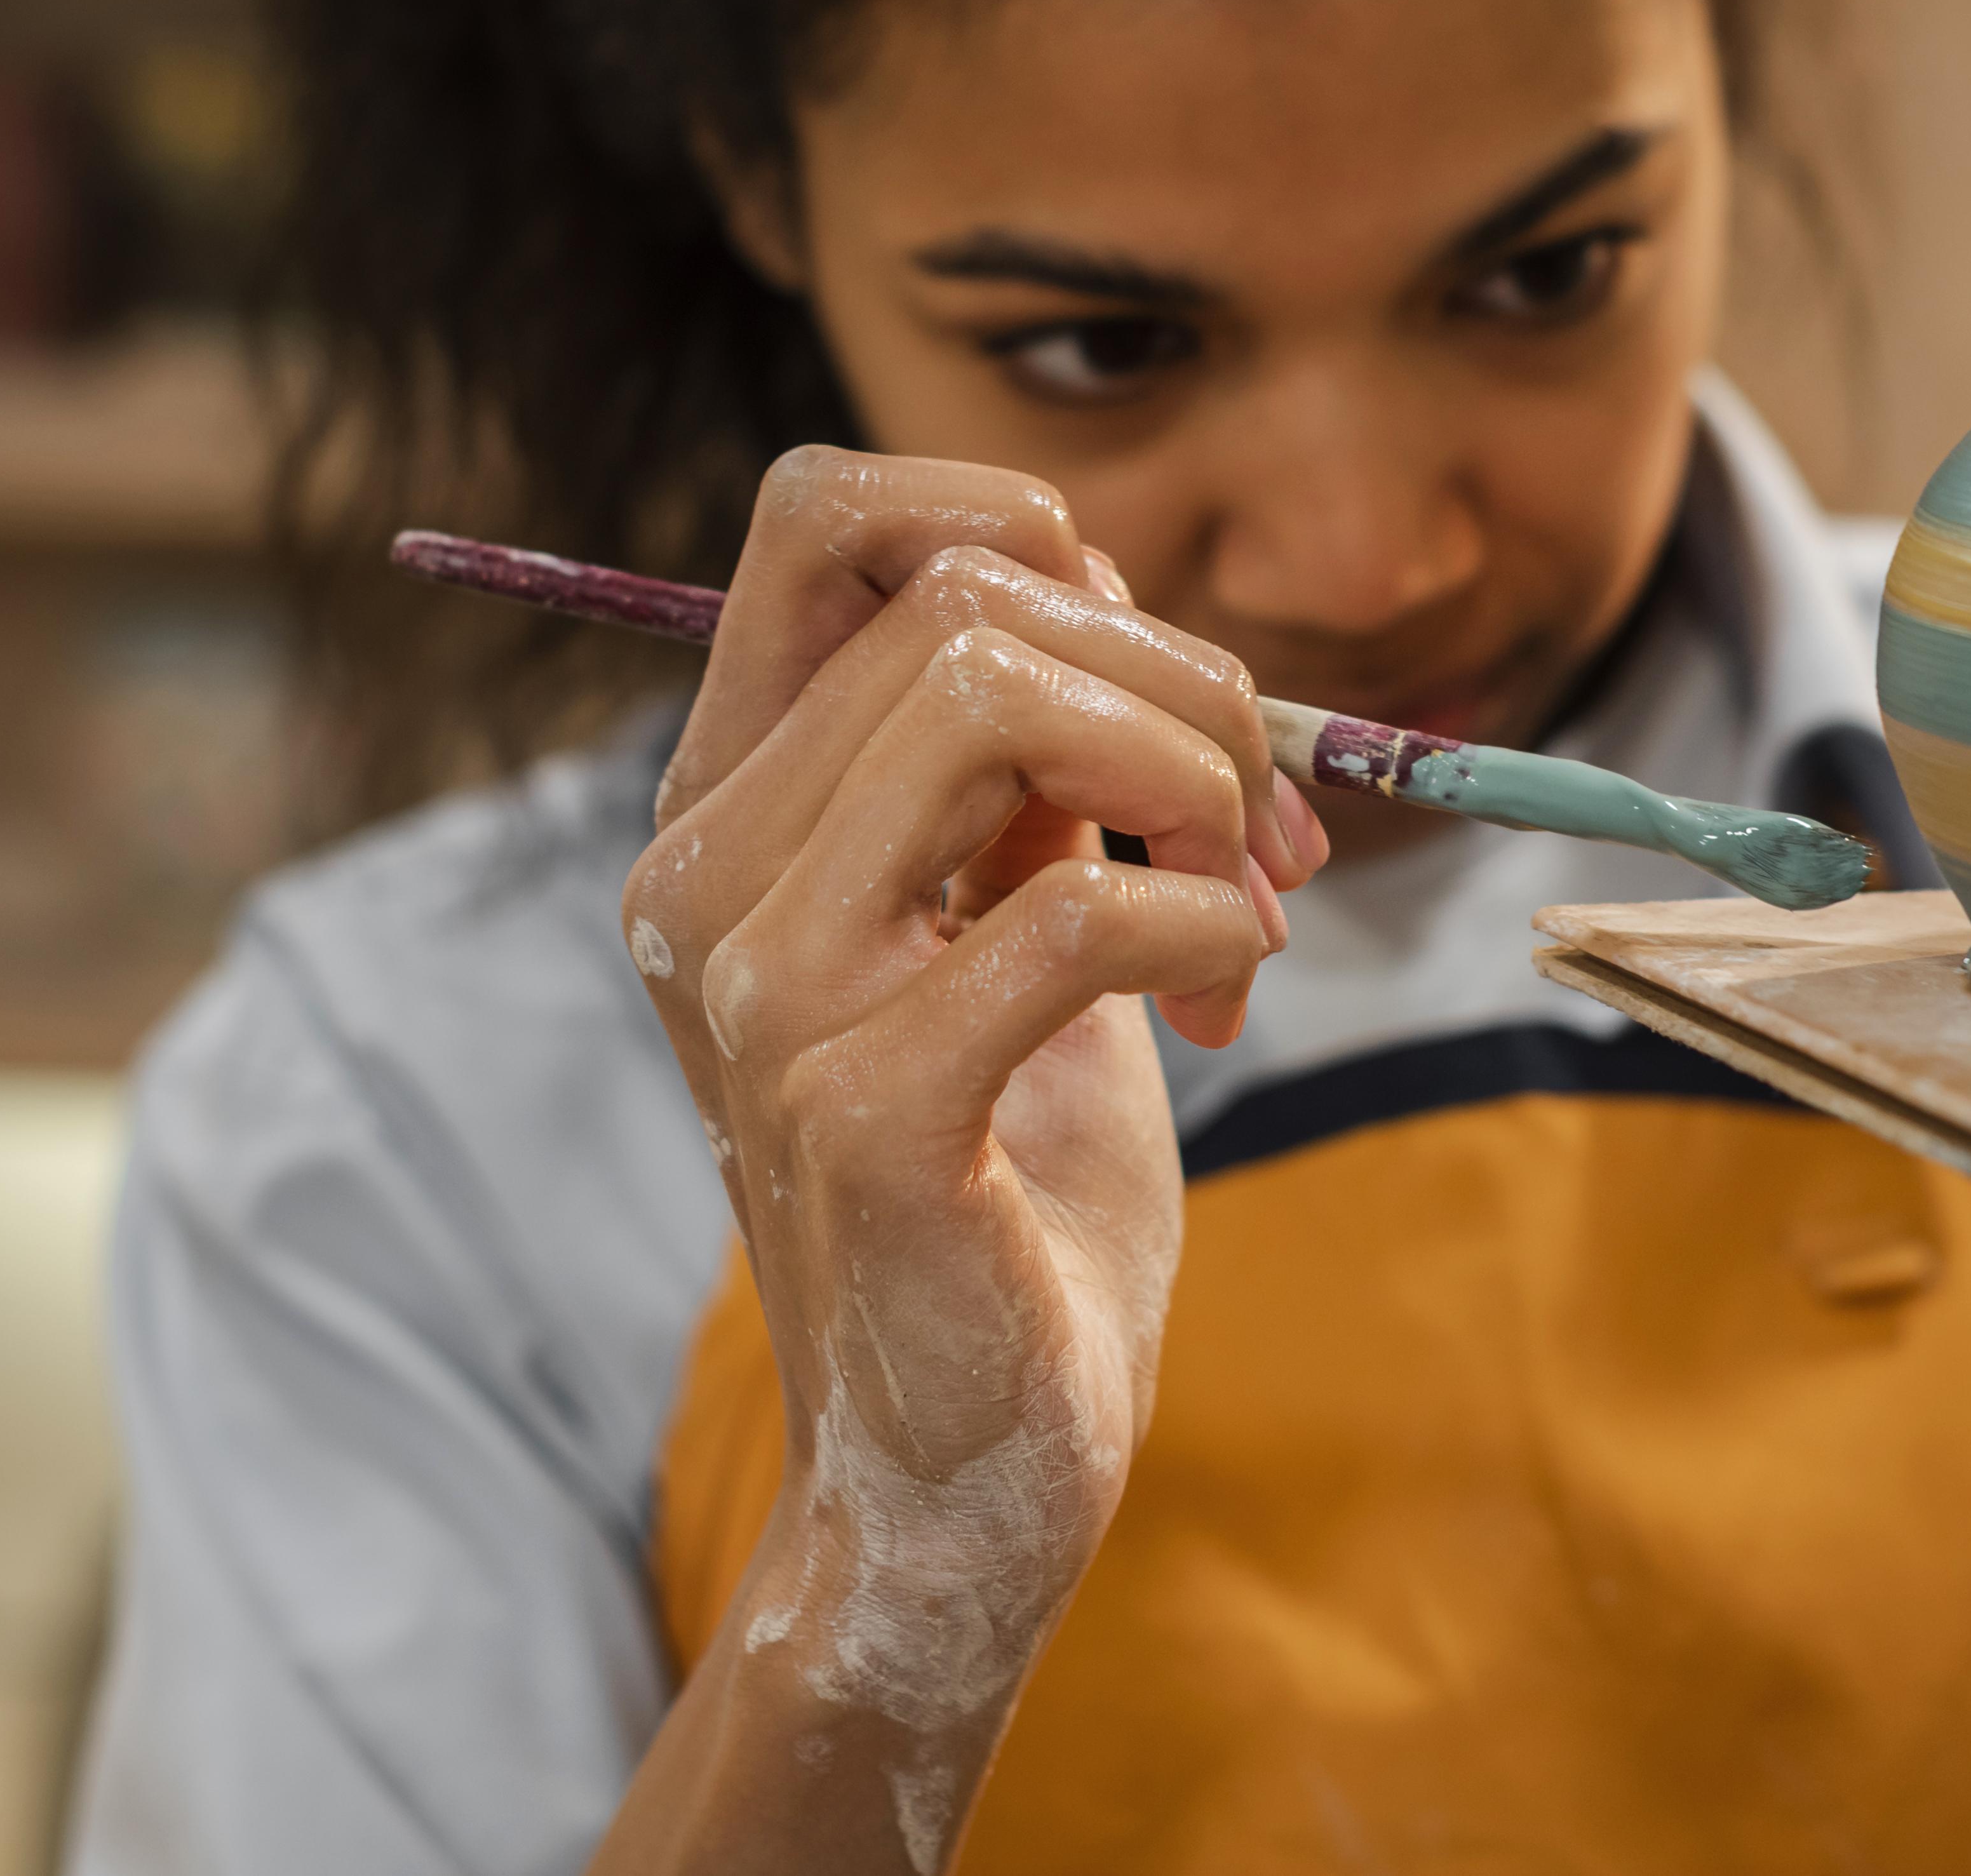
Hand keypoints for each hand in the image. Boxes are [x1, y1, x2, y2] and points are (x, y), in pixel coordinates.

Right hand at [598, 447, 1322, 1872]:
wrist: (972, 1457)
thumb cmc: (1013, 1172)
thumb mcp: (1017, 906)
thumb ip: (1030, 755)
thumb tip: (1120, 608)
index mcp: (733, 803)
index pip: (827, 514)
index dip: (1020, 530)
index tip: (1142, 671)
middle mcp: (708, 874)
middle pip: (966, 600)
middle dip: (1182, 681)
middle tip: (1262, 830)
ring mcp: (767, 992)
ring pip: (994, 696)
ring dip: (1195, 777)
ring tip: (1251, 905)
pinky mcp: (860, 1113)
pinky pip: (1078, 907)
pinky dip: (1210, 921)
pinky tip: (1228, 996)